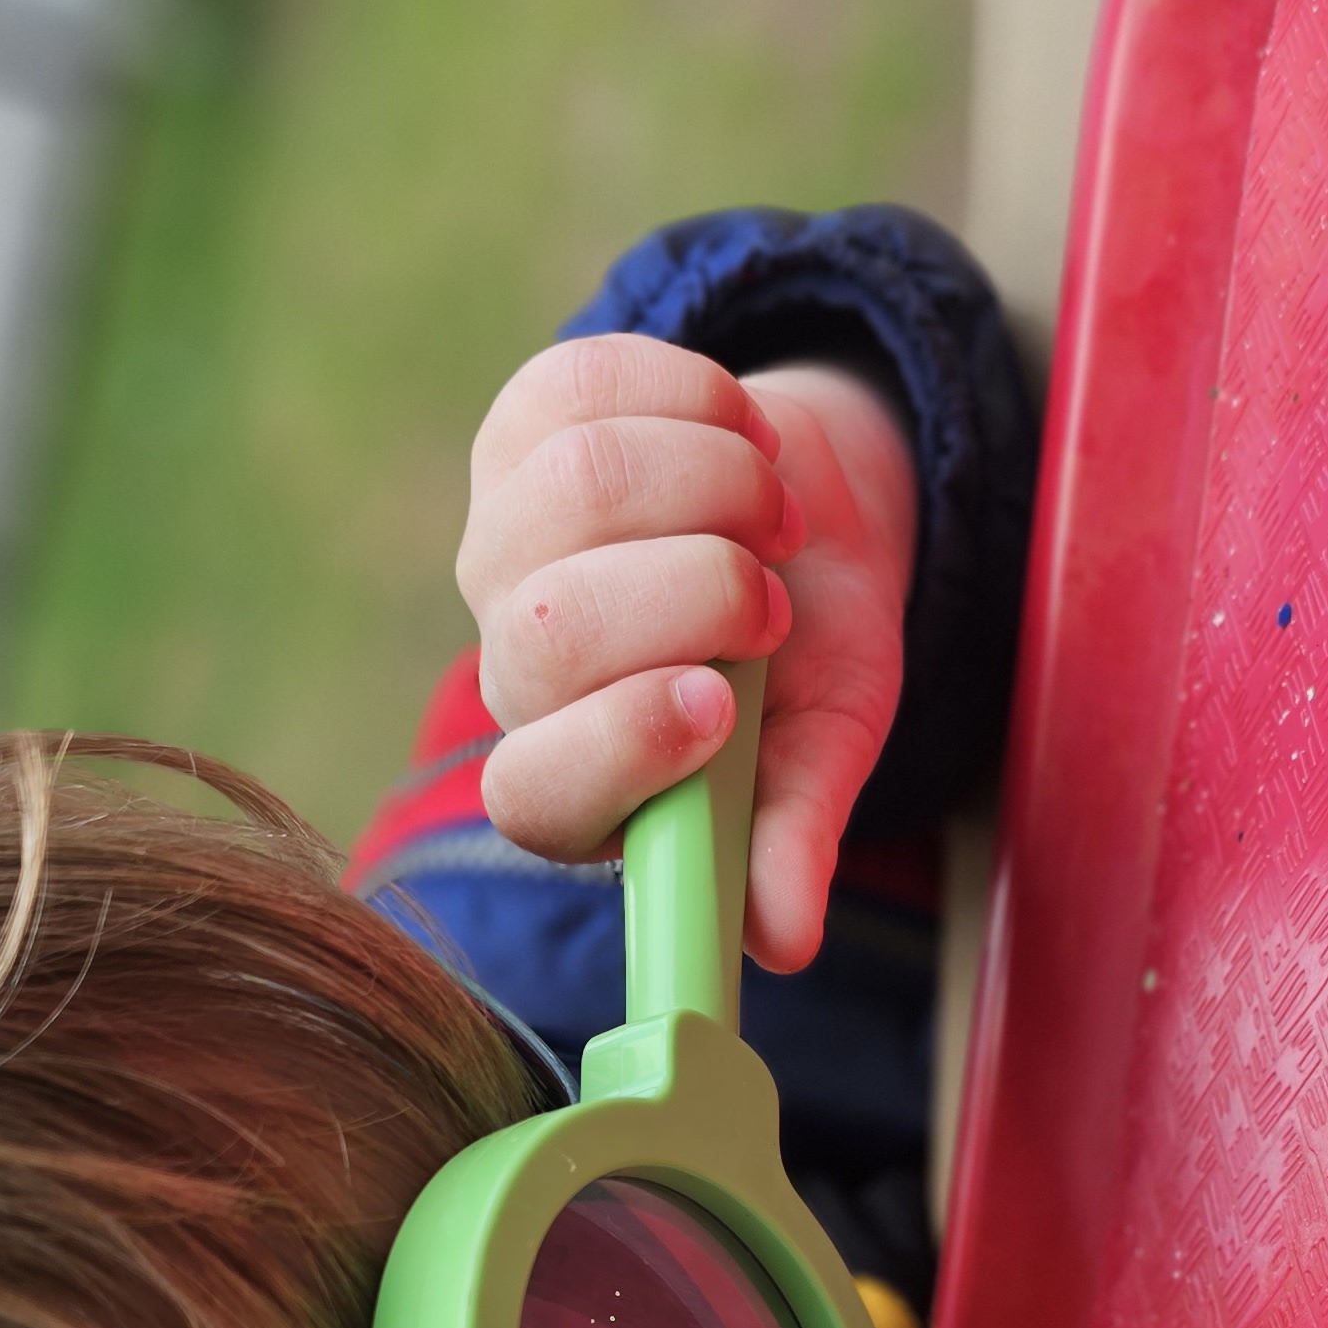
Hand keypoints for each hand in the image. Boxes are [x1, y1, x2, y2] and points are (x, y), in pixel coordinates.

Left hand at [458, 334, 916, 969]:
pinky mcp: (517, 431)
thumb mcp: (823, 750)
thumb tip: (786, 941)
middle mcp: (519, 675)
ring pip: (574, 489)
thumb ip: (793, 835)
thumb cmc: (812, 661)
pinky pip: (582, 386)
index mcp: (582, 782)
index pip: (540, 791)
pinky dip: (693, 393)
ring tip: (773, 512)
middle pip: (552, 630)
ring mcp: (503, 543)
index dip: (618, 744)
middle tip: (773, 595)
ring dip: (715, 482)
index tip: (723, 704)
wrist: (810, 525)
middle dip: (697, 592)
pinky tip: (736, 430)